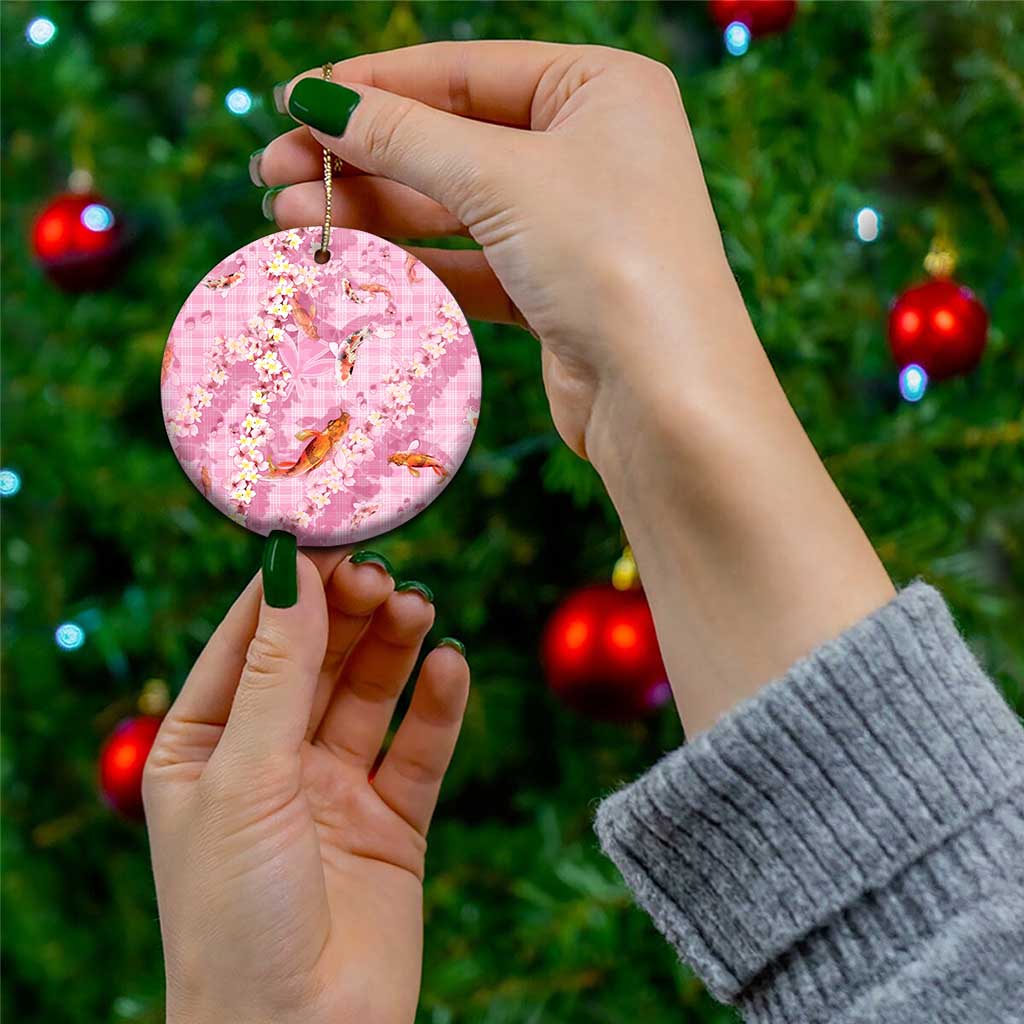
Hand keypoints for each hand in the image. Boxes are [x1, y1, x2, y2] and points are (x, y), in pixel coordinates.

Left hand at [144, 546, 468, 1023]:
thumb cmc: (235, 916)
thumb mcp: (245, 777)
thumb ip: (277, 673)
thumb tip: (290, 569)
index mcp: (205, 747)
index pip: (248, 642)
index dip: (288, 587)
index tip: (329, 533)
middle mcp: (269, 761)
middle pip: (316, 659)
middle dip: (348, 612)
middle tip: (383, 573)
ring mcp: (332, 790)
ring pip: (369, 694)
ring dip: (394, 647)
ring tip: (418, 608)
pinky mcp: (392, 822)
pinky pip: (418, 749)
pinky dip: (437, 706)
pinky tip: (450, 666)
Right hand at [257, 40, 738, 462]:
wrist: (666, 398)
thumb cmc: (608, 260)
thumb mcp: (500, 178)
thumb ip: (404, 136)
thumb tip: (318, 100)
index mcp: (601, 88)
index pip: (464, 71)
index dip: (373, 86)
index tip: (294, 102)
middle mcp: (592, 149)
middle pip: (451, 140)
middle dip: (361, 157)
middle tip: (273, 174)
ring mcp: (574, 224)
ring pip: (454, 206)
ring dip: (374, 213)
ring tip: (290, 221)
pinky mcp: (555, 291)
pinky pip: (470, 264)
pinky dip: (413, 264)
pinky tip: (351, 263)